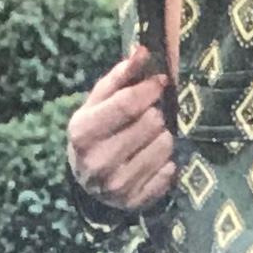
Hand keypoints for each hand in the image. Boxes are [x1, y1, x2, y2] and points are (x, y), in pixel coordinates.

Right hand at [64, 48, 173, 213]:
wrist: (86, 182)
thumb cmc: (95, 133)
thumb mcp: (98, 104)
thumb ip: (120, 77)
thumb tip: (144, 51)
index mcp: (82, 132)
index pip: (127, 104)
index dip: (149, 89)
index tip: (160, 81)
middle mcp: (97, 161)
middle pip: (150, 123)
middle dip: (154, 115)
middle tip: (147, 118)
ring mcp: (116, 185)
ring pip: (165, 145)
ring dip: (162, 137)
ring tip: (148, 139)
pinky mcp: (135, 202)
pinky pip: (169, 172)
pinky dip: (166, 163)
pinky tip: (152, 161)